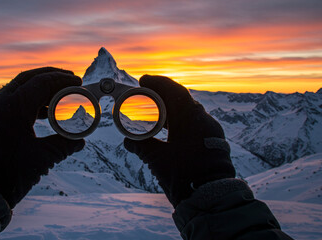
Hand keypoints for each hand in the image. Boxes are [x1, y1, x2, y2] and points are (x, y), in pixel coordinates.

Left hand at [0, 67, 84, 207]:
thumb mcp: (41, 158)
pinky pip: (11, 101)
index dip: (62, 80)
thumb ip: (63, 146)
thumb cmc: (9, 172)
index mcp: (14, 107)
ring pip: (18, 89)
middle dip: (50, 76)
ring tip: (59, 96)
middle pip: (28, 79)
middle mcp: (0, 103)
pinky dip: (29, 102)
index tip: (78, 81)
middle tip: (69, 79)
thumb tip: (79, 141)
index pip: (41, 82)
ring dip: (39, 89)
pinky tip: (43, 113)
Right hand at [124, 75, 234, 207]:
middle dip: (163, 94)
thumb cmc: (184, 177)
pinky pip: (195, 123)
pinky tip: (169, 128)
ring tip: (154, 110)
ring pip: (189, 112)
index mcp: (192, 119)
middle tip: (145, 93)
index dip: (158, 83)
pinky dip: (179, 121)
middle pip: (182, 100)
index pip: (175, 91)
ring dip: (171, 108)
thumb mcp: (157, 159)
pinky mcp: (213, 142)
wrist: (211, 199)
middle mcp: (205, 121)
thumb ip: (141, 146)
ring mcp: (211, 131)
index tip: (143, 80)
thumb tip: (128, 140)